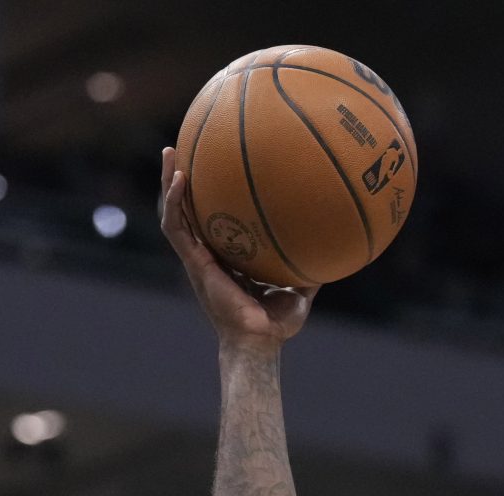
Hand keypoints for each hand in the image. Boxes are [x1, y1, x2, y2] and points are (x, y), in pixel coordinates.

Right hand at [158, 148, 316, 351]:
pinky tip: (181, 179)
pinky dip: (175, 202)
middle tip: (184, 147)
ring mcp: (198, 258)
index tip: (216, 168)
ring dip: (169, 183)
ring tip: (170, 152)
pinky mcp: (194, 263)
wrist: (260, 341)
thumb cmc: (277, 323)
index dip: (211, 196)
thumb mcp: (300, 290)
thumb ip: (310, 269)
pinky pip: (178, 227)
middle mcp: (209, 254)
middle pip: (190, 209)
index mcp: (227, 257)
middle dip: (183, 179)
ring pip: (175, 213)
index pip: (215, 220)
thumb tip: (334, 250)